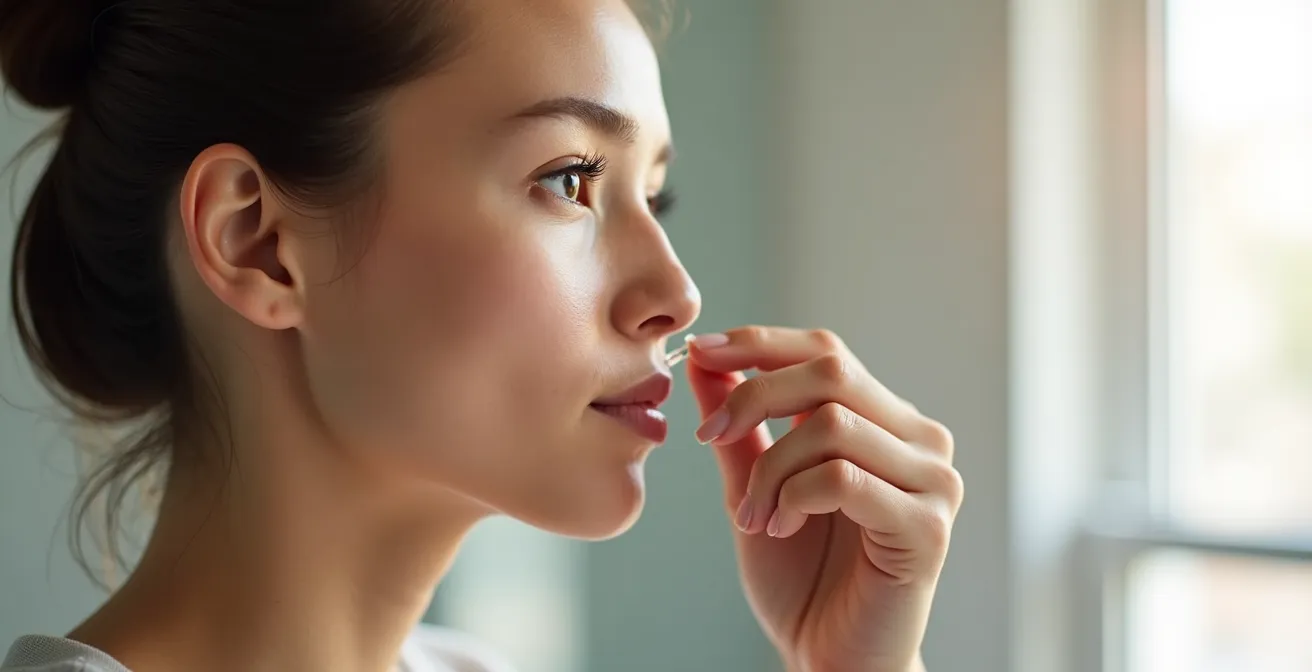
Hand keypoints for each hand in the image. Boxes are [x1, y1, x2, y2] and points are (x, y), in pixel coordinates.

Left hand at [685, 326, 961, 671]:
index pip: (826, 352)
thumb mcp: (755, 487)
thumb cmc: (801, 579)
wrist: (831, 659)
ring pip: (832, 425)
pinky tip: (780, 527)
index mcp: (885, 423)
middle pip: (831, 372)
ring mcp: (932, 482)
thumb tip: (705, 360)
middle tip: (710, 437)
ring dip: (770, 469)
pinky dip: (795, 496)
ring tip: (753, 516)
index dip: (761, 343)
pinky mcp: (928, 527)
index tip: (700, 352)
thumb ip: (739, 426)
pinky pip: (844, 478)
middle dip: (754, 397)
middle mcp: (919, 441)